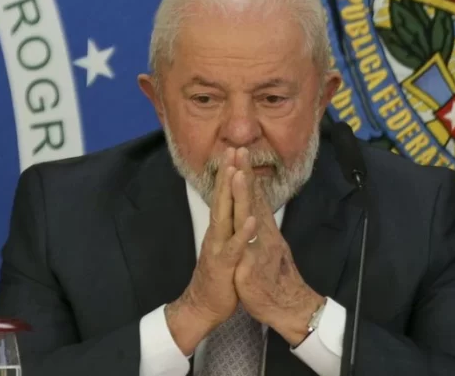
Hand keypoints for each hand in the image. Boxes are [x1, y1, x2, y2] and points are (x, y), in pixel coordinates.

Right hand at [165, 148, 258, 354]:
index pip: (225, 196)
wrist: (203, 306)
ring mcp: (219, 247)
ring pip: (225, 216)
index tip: (235, 152)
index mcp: (220, 228)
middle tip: (232, 150)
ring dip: (231, 195)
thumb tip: (234, 208)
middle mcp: (217, 232)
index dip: (230, 174)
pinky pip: (235, 247)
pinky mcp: (225, 264)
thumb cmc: (219, 276)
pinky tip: (250, 219)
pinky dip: (243, 233)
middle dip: (228, 174)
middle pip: (223, 198)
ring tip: (237, 173)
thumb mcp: (226, 246)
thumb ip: (229, 226)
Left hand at [230, 148, 323, 345]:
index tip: (240, 154)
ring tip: (241, 174)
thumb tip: (257, 209)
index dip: (246, 176)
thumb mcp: (267, 248)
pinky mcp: (254, 268)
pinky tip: (249, 220)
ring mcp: (259, 249)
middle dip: (245, 175)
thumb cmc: (274, 278)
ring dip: (247, 196)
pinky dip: (250, 234)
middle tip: (241, 150)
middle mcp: (263, 235)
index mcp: (263, 231)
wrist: (289, 306)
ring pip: (251, 219)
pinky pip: (251, 250)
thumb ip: (262, 228)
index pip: (253, 198)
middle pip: (253, 200)